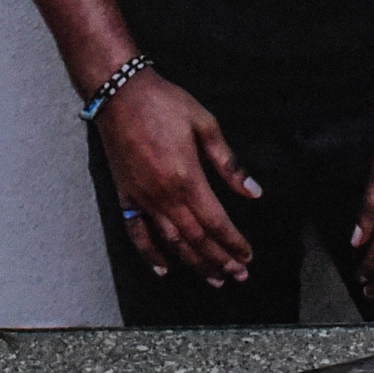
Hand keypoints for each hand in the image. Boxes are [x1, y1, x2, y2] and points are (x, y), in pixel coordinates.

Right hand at [96, 71, 263, 285]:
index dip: (234, 242)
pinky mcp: (125, 197)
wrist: (120, 93)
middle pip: (196, 238)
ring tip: (213, 279)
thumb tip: (253, 192)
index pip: (216, 221)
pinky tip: (164, 269)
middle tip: (237, 276)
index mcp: (187, 178)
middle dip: (219, 259)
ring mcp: (142, 199)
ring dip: (194, 263)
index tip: (247, 257)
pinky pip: (136, 233)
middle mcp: (164, 196)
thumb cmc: (165, 104)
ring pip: (171, 242)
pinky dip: (150, 254)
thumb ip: (229, 163)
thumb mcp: (205, 124)